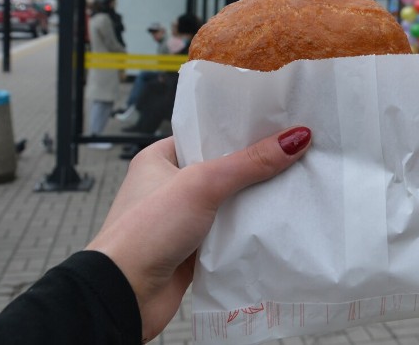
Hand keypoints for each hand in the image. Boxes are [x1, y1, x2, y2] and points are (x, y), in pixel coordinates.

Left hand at [86, 127, 311, 341]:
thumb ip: (249, 163)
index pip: (206, 134)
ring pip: (229, 203)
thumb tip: (294, 139)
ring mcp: (183, 219)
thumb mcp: (202, 184)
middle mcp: (170, 186)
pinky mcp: (194, 248)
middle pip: (223, 169)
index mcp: (160, 159)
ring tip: (294, 184)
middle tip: (294, 153)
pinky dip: (248, 231)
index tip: (276, 124)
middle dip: (254, 167)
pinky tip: (276, 223)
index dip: (239, 130)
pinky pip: (229, 233)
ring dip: (254, 200)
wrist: (124, 294)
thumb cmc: (144, 232)